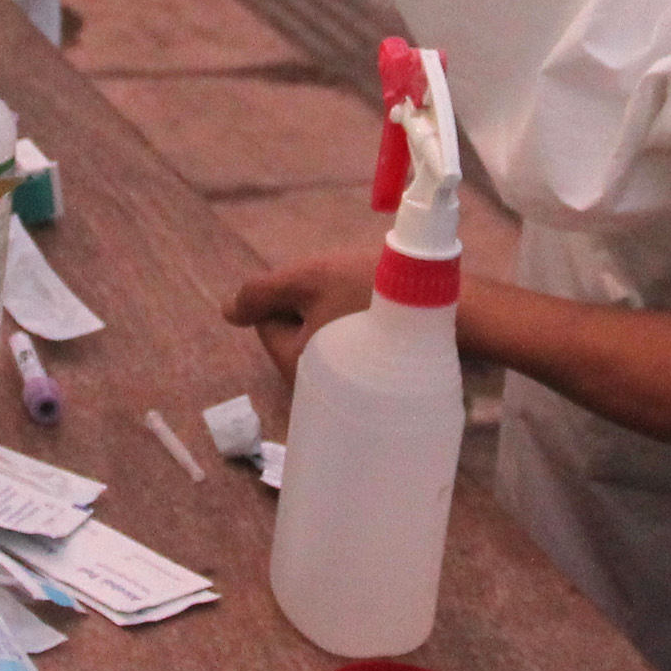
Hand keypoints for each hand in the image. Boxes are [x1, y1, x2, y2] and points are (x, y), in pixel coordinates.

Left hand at [225, 248, 382, 378]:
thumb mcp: (310, 280)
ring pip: (322, 340)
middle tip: (349, 296)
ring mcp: (347, 390)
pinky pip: (348, 351)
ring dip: (336, 317)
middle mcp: (320, 390)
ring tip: (367, 305)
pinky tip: (378, 320)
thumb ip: (261, 293)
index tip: (329, 290)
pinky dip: (356, 331)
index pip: (268, 323)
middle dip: (315, 309)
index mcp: (298, 368)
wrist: (444, 307)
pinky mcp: (371, 383)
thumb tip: (226, 311)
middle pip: (295, 335)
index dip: (292, 296)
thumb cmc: (371, 291)